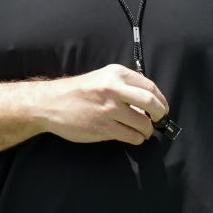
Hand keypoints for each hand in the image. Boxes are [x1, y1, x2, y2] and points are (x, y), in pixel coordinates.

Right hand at [38, 64, 168, 144]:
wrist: (50, 103)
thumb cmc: (78, 92)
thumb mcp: (102, 78)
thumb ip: (124, 86)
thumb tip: (148, 103)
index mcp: (115, 74)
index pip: (150, 87)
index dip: (160, 100)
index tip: (162, 108)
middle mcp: (114, 89)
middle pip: (152, 103)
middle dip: (160, 114)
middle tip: (159, 120)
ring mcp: (109, 109)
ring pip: (143, 123)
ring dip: (147, 130)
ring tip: (142, 131)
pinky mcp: (104, 127)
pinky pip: (131, 136)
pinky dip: (136, 138)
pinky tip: (132, 136)